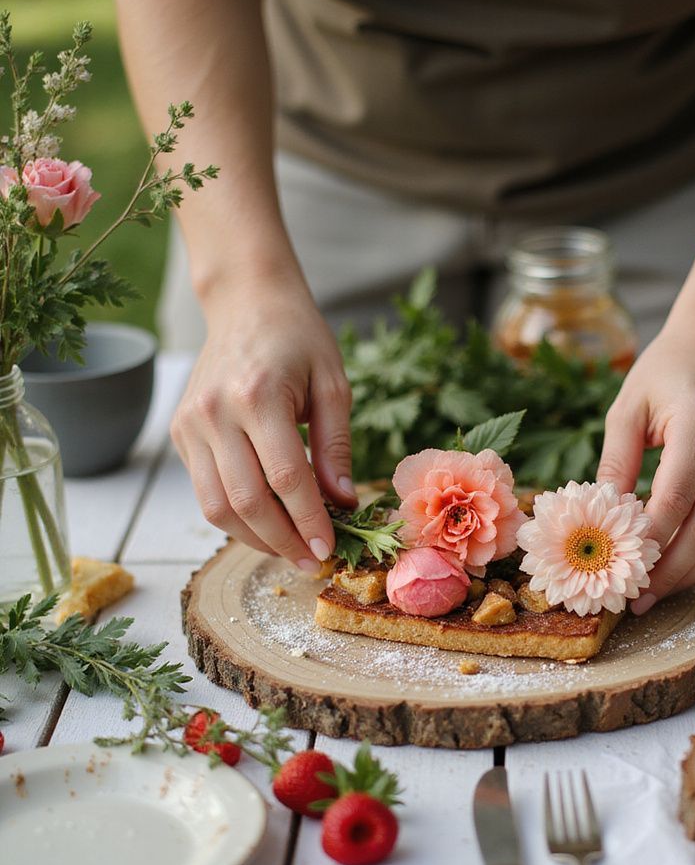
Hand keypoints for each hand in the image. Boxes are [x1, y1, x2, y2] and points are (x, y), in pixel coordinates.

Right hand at [171, 269, 356, 570]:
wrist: (247, 303)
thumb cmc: (299, 340)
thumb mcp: (333, 386)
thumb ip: (336, 447)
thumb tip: (343, 503)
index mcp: (257, 396)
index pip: (285, 478)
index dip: (308, 520)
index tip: (329, 548)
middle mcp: (214, 412)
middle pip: (246, 500)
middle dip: (282, 541)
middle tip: (312, 561)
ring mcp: (190, 424)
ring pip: (216, 506)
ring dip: (255, 538)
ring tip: (290, 551)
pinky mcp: (181, 433)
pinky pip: (204, 490)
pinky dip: (235, 517)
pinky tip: (267, 525)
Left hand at [596, 308, 694, 610]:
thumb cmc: (666, 371)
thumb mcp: (628, 406)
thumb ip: (615, 461)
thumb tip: (599, 518)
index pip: (675, 499)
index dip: (649, 542)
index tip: (619, 570)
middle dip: (671, 571)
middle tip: (639, 598)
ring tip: (661, 592)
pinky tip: (689, 570)